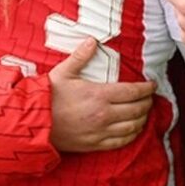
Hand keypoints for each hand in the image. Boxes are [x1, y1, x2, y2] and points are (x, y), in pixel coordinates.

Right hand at [48, 38, 156, 152]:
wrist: (31, 124)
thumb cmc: (47, 97)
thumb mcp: (62, 73)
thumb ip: (80, 57)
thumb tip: (92, 40)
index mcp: (99, 95)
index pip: (133, 92)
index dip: (147, 88)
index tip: (153, 85)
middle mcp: (104, 115)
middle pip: (137, 110)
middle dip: (147, 103)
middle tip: (150, 98)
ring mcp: (100, 132)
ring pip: (132, 127)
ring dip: (142, 119)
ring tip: (144, 113)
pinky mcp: (94, 145)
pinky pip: (120, 142)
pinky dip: (132, 136)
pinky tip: (134, 130)